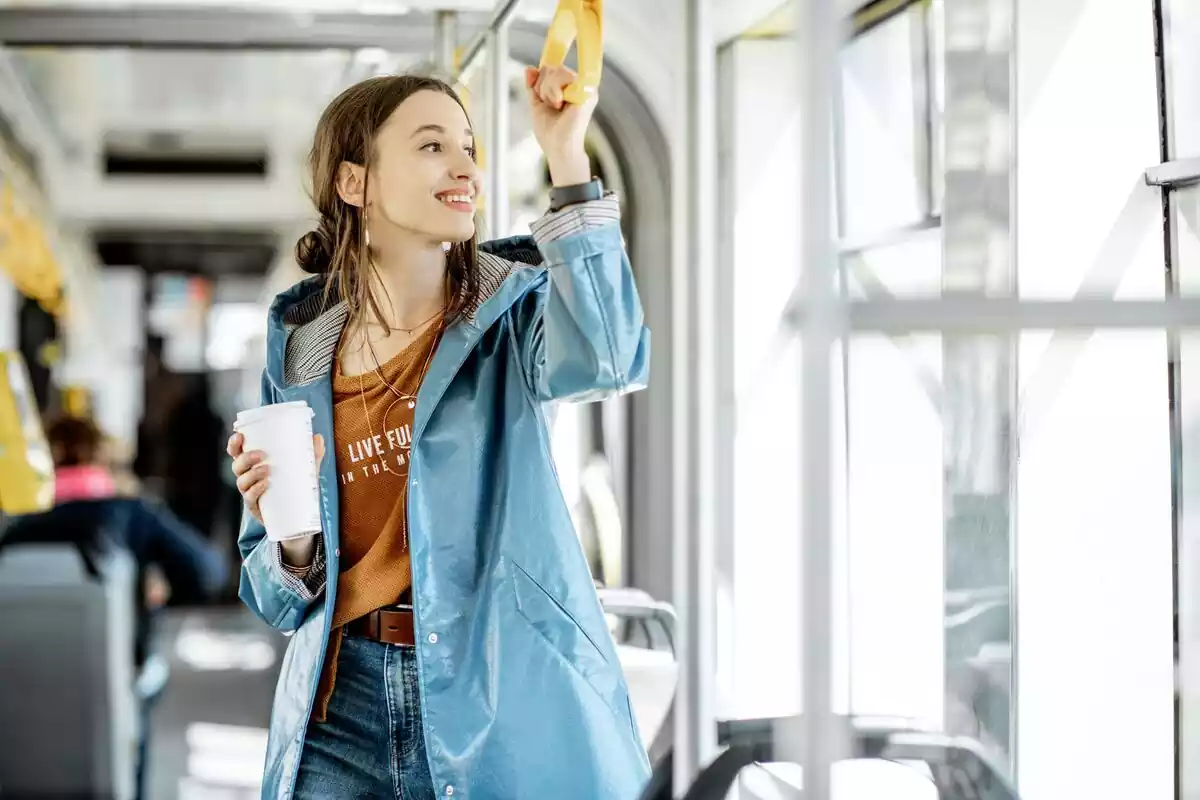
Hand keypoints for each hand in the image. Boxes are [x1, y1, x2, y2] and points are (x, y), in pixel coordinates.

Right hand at [228, 431, 324, 525]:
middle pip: (237, 466)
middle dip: (246, 458)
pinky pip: (250, 498)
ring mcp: (250, 493)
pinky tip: (265, 484)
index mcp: (253, 464)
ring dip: (252, 474)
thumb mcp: (305, 468)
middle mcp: (247, 477)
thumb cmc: (294, 485)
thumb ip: (312, 453)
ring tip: (268, 470)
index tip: (240, 436)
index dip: (234, 444)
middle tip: (262, 455)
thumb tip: (319, 437)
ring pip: (241, 481)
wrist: (296, 515)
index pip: (237, 452)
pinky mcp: (255, 507)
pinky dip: (255, 490)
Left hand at [525, 65, 594, 185]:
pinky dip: (554, 91)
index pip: (550, 70)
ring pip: (556, 70)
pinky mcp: (587, 89)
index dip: (541, 80)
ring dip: (548, 90)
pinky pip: (564, 75)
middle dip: (542, 87)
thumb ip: (533, 86)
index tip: (541, 97)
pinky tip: (560, 104)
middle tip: (550, 105)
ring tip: (555, 106)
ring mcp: (585, 86)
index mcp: (568, 88)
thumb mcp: (537, 104)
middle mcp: (578, 85)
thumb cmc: (551, 132)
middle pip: (551, 68)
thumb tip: (529, 68)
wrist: (559, 148)